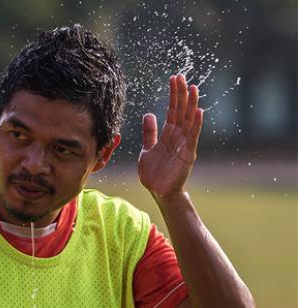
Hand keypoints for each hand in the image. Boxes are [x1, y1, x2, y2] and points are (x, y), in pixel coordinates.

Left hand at [138, 74, 203, 197]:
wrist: (158, 191)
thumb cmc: (154, 173)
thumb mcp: (147, 149)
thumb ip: (149, 133)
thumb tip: (149, 114)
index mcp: (168, 134)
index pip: (172, 110)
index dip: (173, 94)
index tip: (174, 79)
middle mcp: (178, 136)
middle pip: (181, 111)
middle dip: (181, 94)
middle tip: (181, 76)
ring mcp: (184, 144)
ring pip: (189, 120)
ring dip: (191, 104)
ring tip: (193, 88)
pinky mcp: (188, 154)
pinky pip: (193, 136)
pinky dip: (196, 124)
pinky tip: (198, 111)